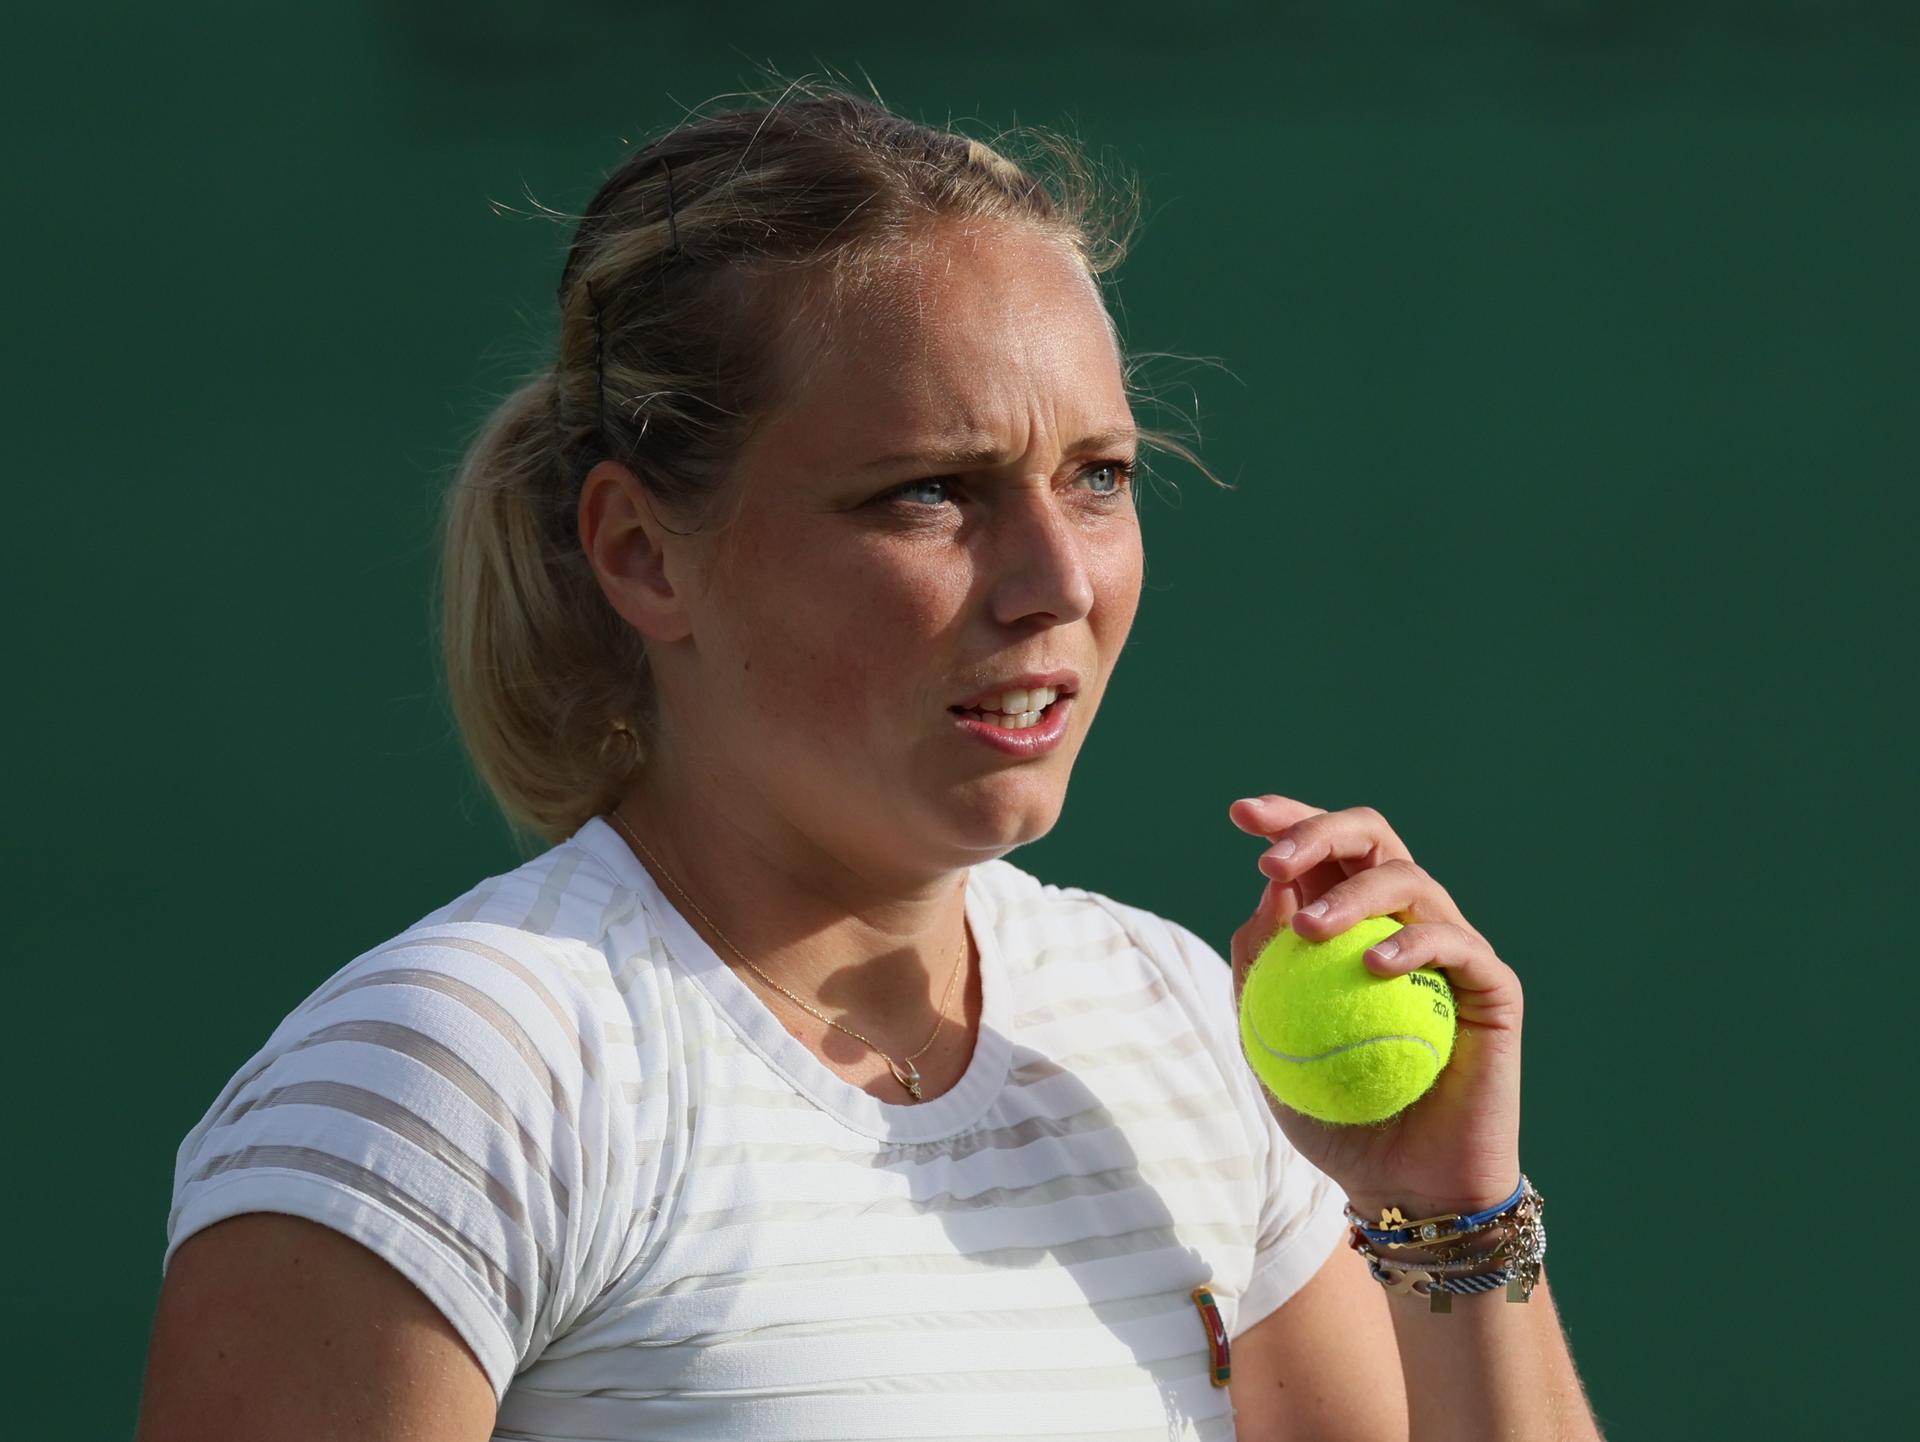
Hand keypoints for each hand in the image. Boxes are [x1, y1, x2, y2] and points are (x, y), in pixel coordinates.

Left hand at [1225, 794, 1524, 1220]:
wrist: (1403, 1186)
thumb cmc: (1332, 1115)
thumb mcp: (1268, 1043)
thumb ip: (1260, 968)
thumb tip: (1264, 890)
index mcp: (1347, 925)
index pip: (1321, 852)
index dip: (1287, 818)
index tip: (1240, 814)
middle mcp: (1402, 922)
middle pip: (1371, 840)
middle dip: (1318, 830)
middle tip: (1271, 862)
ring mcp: (1451, 949)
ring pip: (1409, 880)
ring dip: (1351, 894)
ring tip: (1307, 930)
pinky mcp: (1492, 987)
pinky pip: (1457, 944)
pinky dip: (1412, 943)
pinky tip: (1373, 965)